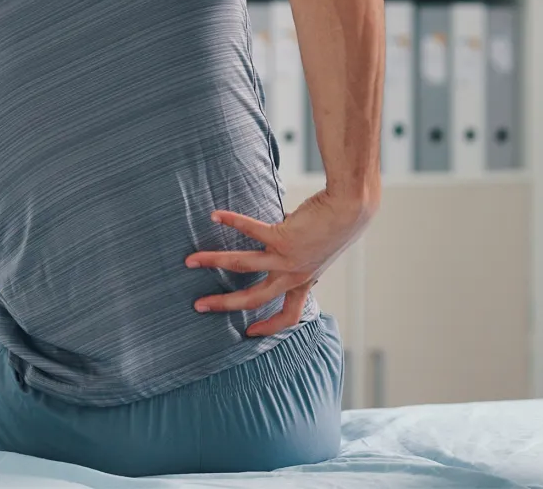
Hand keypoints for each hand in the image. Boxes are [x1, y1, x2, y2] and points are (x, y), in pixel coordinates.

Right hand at [185, 189, 372, 336]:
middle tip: (200, 306)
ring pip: (243, 266)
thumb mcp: (319, 252)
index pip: (288, 315)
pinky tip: (215, 216)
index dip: (269, 327)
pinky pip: (250, 230)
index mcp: (304, 281)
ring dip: (214, 262)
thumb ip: (299, 255)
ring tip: (192, 260)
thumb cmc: (337, 226)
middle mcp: (293, 275)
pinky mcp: (282, 236)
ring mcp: (286, 257)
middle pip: (254, 299)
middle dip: (224, 304)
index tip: (249, 332)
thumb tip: (284, 238)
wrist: (350, 210)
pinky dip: (231, 221)